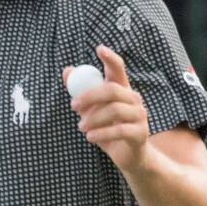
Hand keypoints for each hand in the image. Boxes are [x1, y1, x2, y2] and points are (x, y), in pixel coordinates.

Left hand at [63, 45, 149, 174]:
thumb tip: (67, 71)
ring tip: (81, 127)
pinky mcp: (139, 133)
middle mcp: (133, 99)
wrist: (129, 156)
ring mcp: (139, 116)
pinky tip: (90, 137)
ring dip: (92, 119)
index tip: (99, 49)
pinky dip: (101, 133)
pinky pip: (119, 130)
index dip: (110, 58)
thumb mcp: (93, 111)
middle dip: (90, 96)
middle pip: (112, 90)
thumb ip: (81, 92)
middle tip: (73, 106)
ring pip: (114, 110)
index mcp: (122, 90)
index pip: (118, 69)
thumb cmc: (109, 129)